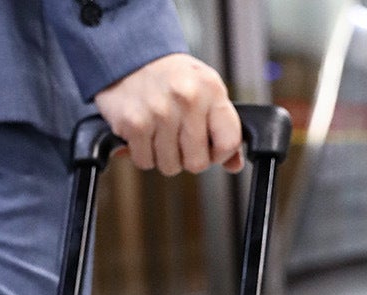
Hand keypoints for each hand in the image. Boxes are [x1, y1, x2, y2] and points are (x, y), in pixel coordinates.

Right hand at [94, 53, 243, 175]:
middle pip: (197, 163)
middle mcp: (187, 99)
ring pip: (170, 167)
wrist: (132, 57)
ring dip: (164, 157)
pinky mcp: (135, 124)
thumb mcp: (206, 90)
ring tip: (160, 133)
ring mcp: (160, 112)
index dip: (219, 154)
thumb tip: (234, 164)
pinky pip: (145, 162)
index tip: (210, 149)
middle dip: (188, 159)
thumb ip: (223, 126)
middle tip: (179, 140)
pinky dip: (143, 154)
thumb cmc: (173, 78)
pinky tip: (144, 134)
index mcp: (211, 89)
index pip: (228, 142)